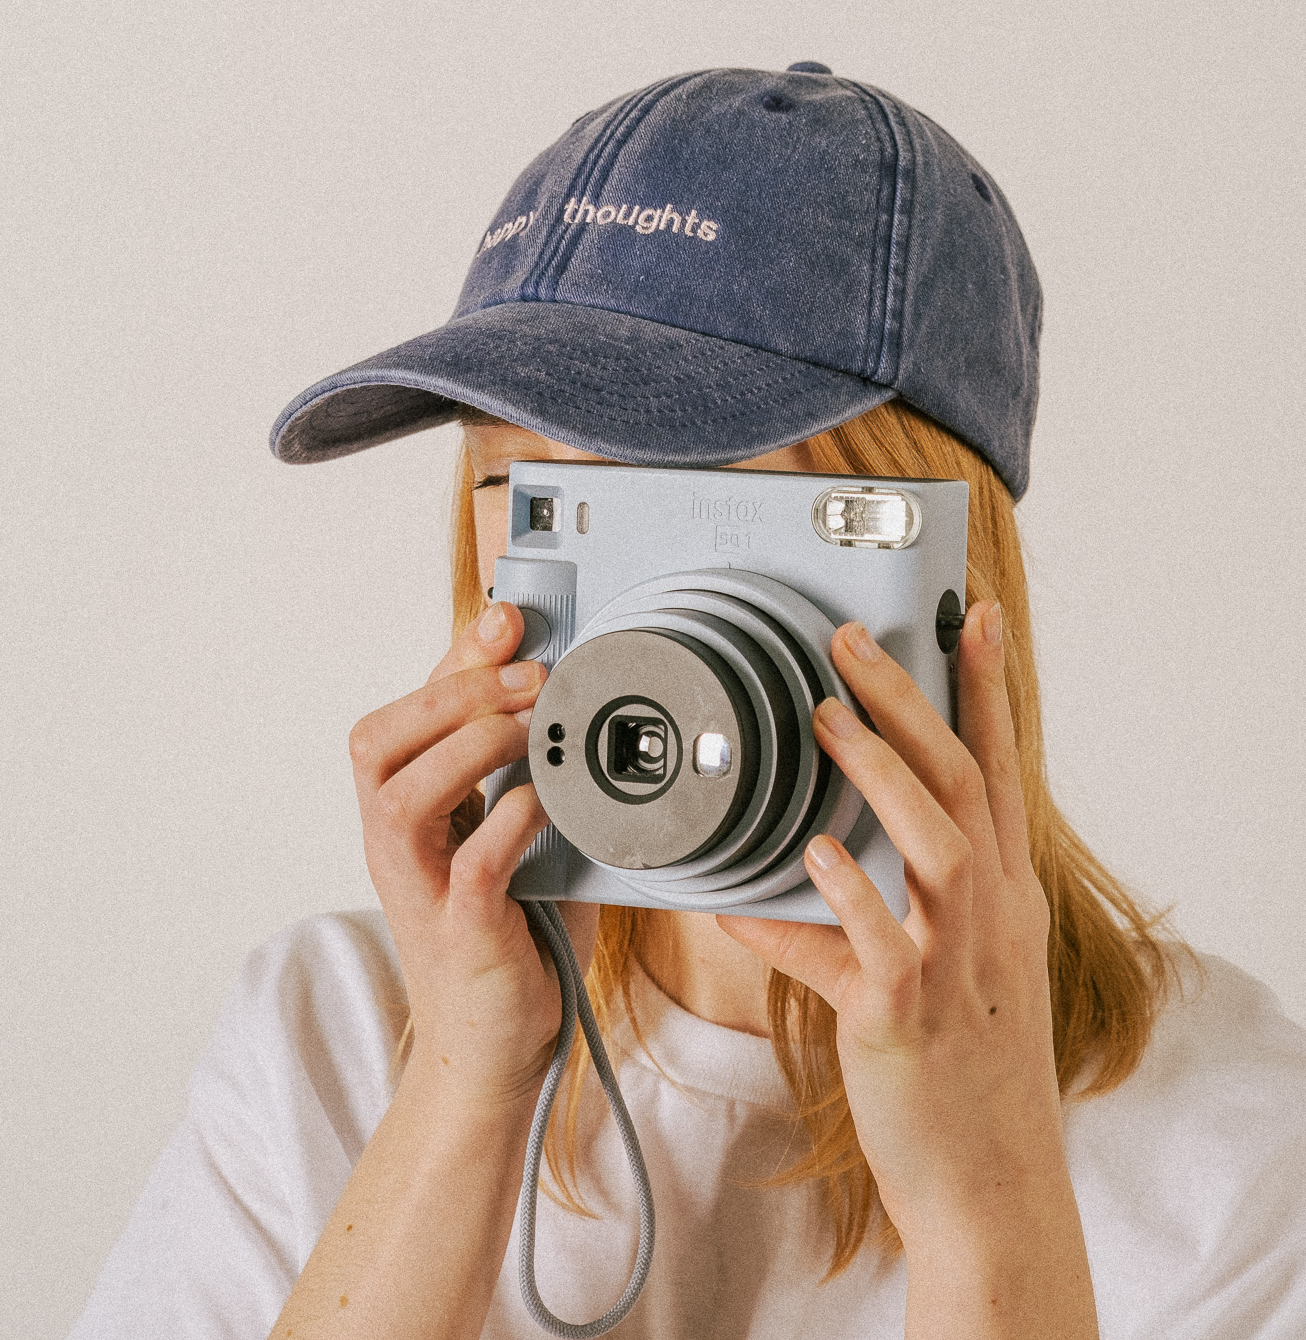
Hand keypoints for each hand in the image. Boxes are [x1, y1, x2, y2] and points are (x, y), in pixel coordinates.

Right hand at [349, 603, 598, 1112]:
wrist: (493, 1052)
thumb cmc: (512, 931)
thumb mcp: (514, 831)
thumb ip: (529, 769)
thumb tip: (575, 689)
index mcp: (406, 808)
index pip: (405, 710)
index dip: (453, 657)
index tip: (507, 617)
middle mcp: (395, 844)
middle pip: (378, 741)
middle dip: (457, 691)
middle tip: (532, 678)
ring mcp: (419, 891)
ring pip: (402, 794)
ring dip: (470, 745)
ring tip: (534, 729)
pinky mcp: (459, 935)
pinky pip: (470, 866)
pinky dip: (508, 823)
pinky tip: (546, 805)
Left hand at [718, 602, 1078, 1264]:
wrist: (987, 1187)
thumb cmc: (958, 1070)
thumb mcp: (955, 968)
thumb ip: (895, 899)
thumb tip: (818, 846)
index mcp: (1002, 899)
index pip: (1002, 770)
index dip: (989, 690)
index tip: (975, 618)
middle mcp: (989, 920)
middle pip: (963, 784)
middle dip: (911, 703)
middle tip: (852, 640)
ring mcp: (952, 968)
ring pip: (935, 847)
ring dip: (880, 775)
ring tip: (825, 720)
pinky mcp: (902, 1020)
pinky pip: (867, 947)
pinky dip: (834, 897)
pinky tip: (802, 855)